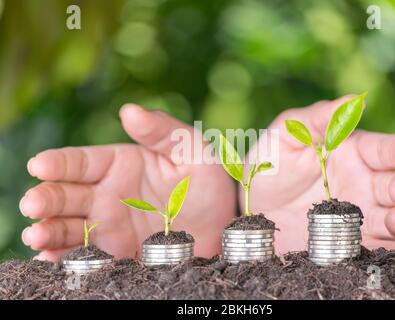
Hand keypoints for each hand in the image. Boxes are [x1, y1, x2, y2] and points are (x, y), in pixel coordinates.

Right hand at [20, 104, 235, 260]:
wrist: (225, 223)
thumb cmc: (208, 181)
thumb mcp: (192, 149)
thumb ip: (162, 130)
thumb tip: (129, 110)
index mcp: (121, 165)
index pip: (82, 161)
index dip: (59, 162)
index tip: (40, 165)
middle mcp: (108, 194)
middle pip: (67, 194)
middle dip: (46, 198)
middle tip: (32, 204)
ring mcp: (111, 226)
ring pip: (70, 226)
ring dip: (50, 230)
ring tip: (36, 234)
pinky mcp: (118, 253)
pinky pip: (87, 256)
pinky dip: (68, 258)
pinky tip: (52, 258)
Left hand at [244, 97, 394, 253]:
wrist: (250, 205)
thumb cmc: (270, 163)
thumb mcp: (286, 135)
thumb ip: (317, 119)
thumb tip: (352, 100)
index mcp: (353, 153)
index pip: (383, 149)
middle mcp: (363, 183)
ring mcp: (358, 215)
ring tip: (394, 220)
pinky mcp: (348, 242)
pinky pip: (375, 247)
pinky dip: (387, 250)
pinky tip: (388, 251)